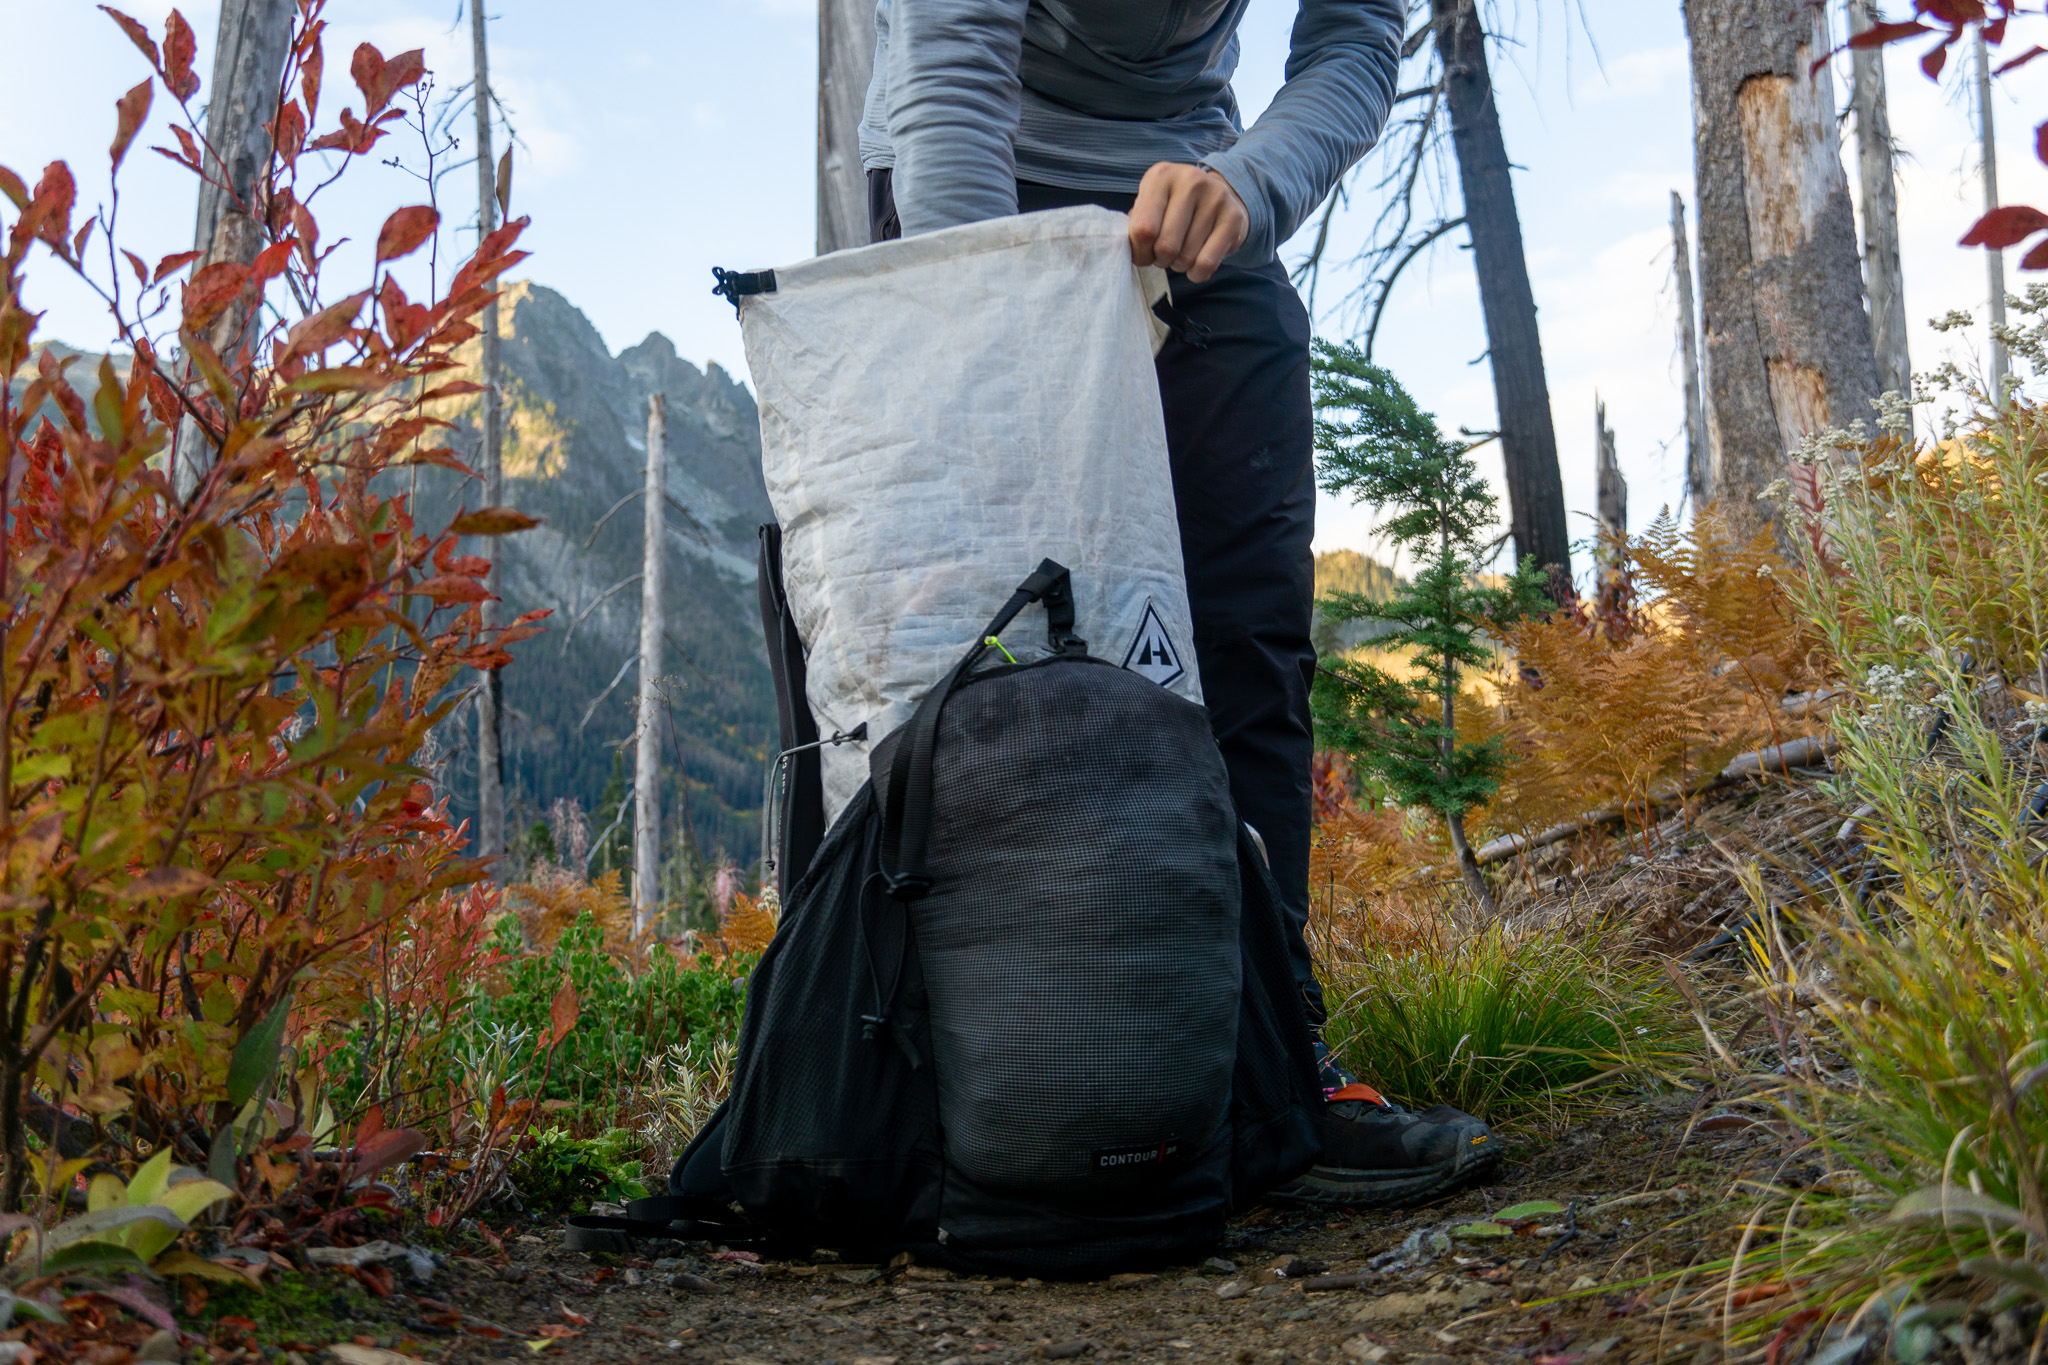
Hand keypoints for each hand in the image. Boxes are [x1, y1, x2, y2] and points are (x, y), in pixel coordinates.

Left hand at [1128, 162, 1248, 282]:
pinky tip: (1195, 265)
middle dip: (1160, 260)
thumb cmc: (1175, 206)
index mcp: (1161, 176)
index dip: (1139, 253)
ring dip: (1179, 266)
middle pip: (1166, 246)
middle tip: (1163, 256)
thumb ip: (1136, 224)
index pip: (1143, 229)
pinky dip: (1197, 274)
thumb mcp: (1151, 204)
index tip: (1143, 255)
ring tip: (1181, 254)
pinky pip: (1207, 263)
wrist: (1221, 195)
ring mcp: (1215, 197)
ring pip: (1186, 257)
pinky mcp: (1234, 217)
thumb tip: (1128, 251)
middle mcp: (1190, 181)